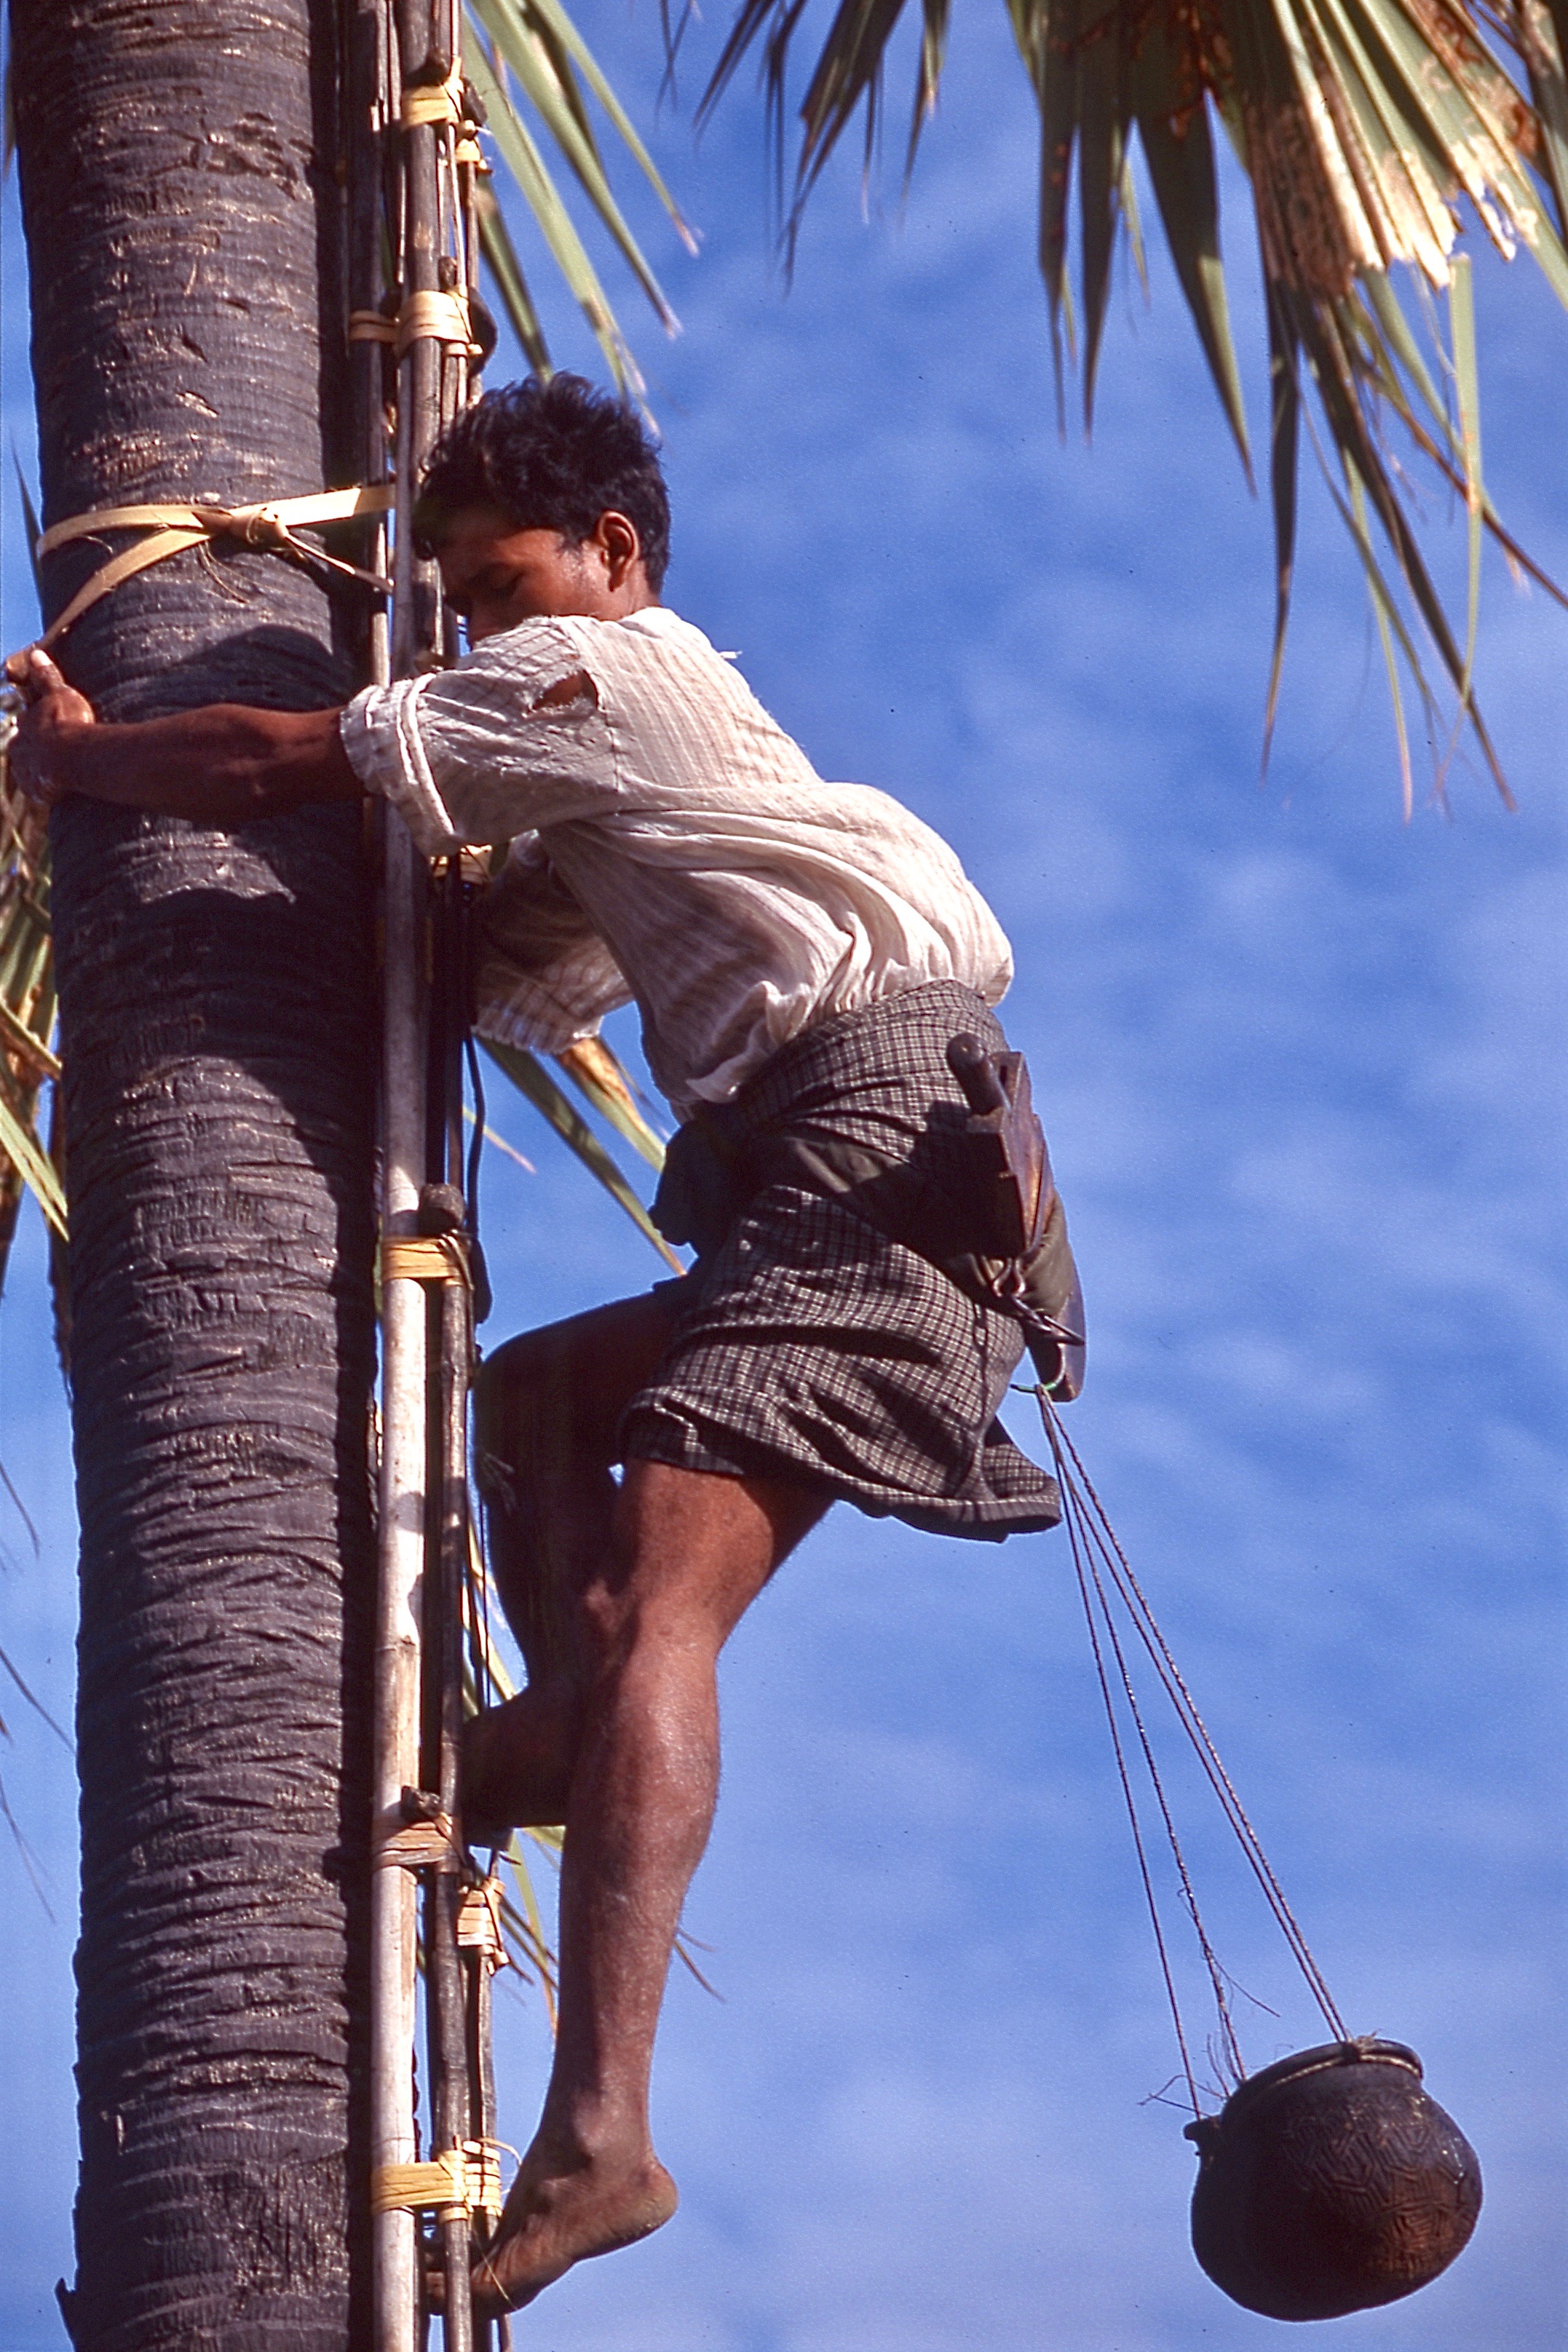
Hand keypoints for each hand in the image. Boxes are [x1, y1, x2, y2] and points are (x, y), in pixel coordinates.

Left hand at [4, 645, 96, 807]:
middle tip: (53, 753)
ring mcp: (26, 772)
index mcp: (25, 726)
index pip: (28, 724)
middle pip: (23, 749)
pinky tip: (59, 792)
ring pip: (28, 771)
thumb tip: (36, 653)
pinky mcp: (36, 793)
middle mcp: (19, 750)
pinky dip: (46, 791)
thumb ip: (47, 676)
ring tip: (58, 775)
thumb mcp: (60, 693)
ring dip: (39, 772)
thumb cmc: (69, 723)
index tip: (52, 728)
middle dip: (34, 751)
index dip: (39, 726)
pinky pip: (38, 792)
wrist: (72, 757)